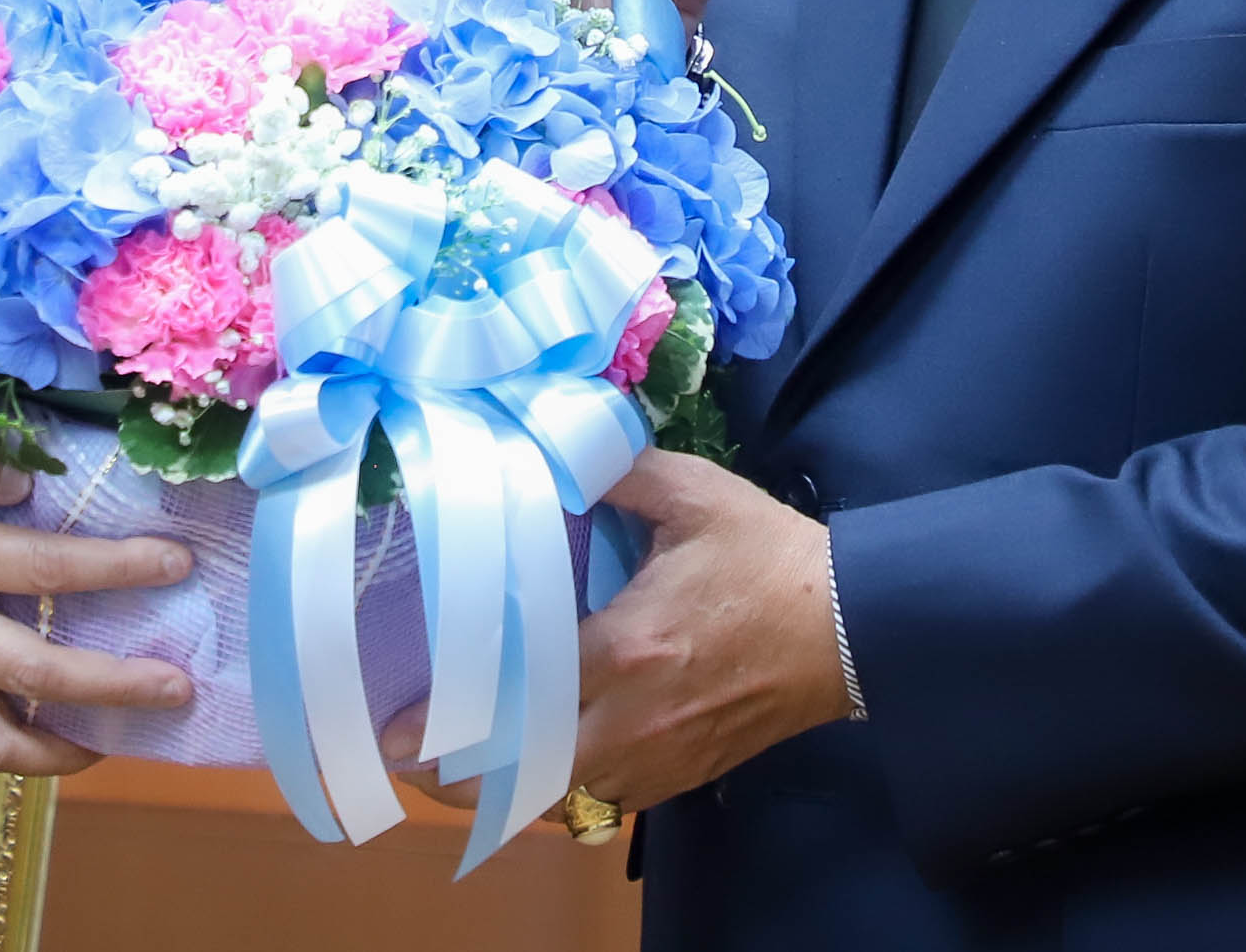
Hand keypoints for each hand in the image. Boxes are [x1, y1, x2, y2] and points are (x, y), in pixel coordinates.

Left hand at [380, 450, 844, 814]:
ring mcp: (661, 756)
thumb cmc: (768, 557)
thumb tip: (558, 448)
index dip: (451, 718)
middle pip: (529, 769)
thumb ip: (617, 471)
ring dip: (515, 781)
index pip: (519, 694)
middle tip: (412, 756)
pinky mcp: (686, 775)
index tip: (395, 727)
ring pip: (566, 792)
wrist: (851, 627)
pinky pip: (609, 797)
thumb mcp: (693, 494)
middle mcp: (634, 717)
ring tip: (466, 759)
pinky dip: (571, 785)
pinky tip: (546, 761)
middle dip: (465, 772)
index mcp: (627, 646)